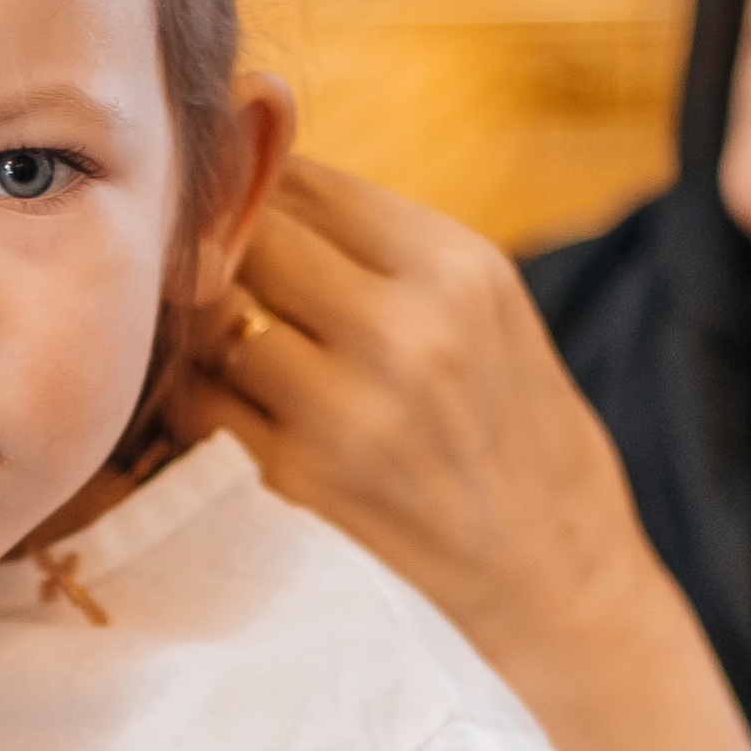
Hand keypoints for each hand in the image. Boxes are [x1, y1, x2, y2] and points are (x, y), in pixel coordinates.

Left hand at [177, 157, 645, 674]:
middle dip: (220, 246)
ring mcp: (348, 409)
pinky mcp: (300, 479)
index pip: (304, 179)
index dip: (257, 188)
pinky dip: (198, 391)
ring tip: (228, 340)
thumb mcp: (487, 309)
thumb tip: (258, 174)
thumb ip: (385, 247)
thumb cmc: (512, 430)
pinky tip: (230, 402)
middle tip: (215, 272)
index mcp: (457, 269)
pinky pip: (199, 399)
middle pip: (248, 235)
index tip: (245, 214)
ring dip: (203, 322)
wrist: (552, 576)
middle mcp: (405, 330)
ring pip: (211, 314)